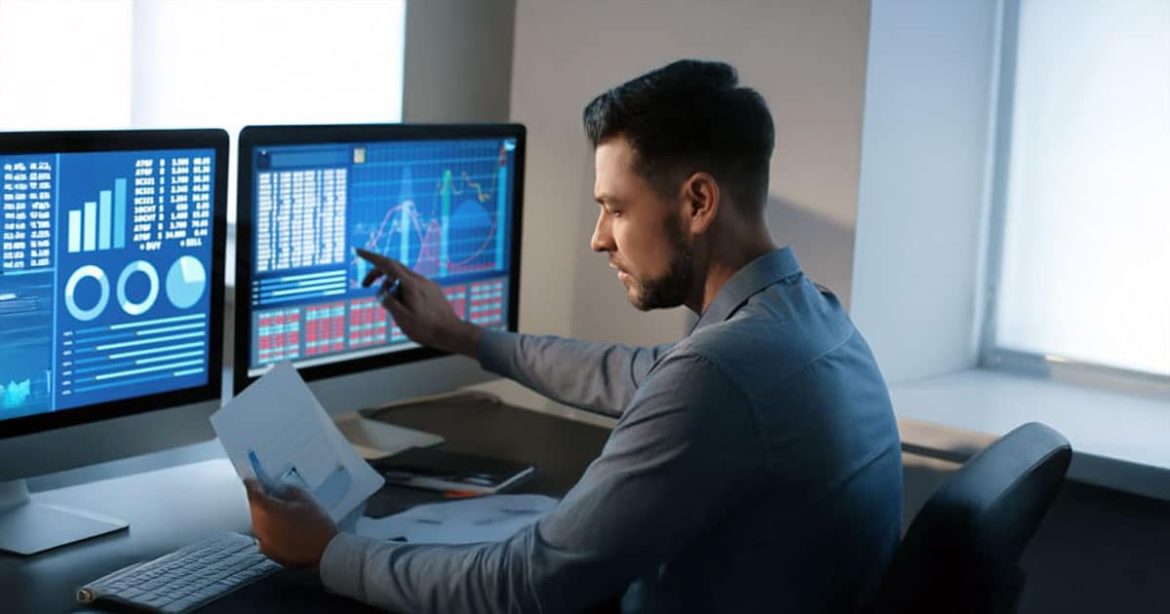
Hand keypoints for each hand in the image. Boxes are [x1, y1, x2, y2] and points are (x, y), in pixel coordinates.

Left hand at [244, 478, 337, 567]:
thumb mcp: (305, 499)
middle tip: (275, 497)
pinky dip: (272, 531)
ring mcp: (262, 542)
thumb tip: (279, 490)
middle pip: (255, 509)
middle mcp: (259, 527)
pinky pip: (266, 536)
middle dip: (263, 502)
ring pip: (260, 523)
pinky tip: (288, 530)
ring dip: (268, 517)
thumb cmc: (316, 524)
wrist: (325, 552)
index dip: (252, 483)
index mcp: (266, 510)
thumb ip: (288, 490)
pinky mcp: (269, 552)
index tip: (252, 478)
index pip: (253, 493)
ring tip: (285, 515)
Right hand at [355, 247, 481, 356]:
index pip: (387, 265)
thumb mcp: (402, 319)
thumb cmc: (427, 329)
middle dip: (377, 273)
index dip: (371, 257)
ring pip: (402, 278)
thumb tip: (381, 292)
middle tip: (365, 285)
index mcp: (411, 285)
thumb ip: (389, 302)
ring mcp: (427, 284)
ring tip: (392, 307)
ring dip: (390, 287)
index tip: (359, 251)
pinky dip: (401, 291)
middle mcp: (420, 280)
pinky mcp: (432, 290)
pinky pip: (412, 284)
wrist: (452, 333)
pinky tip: (405, 308)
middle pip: (394, 268)